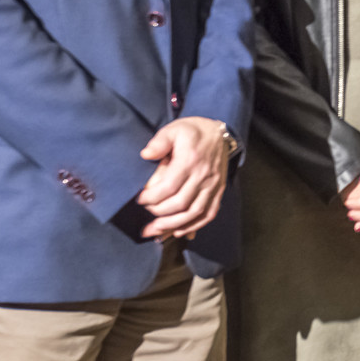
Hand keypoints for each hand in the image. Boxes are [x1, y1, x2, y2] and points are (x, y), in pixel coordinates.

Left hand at [136, 117, 231, 239]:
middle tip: (146, 215)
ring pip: (194, 212)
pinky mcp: (219, 190)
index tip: (140, 199)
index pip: (169, 187)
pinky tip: (179, 231)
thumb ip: (159, 141)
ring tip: (156, 231)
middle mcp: (204, 175)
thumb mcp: (174, 129)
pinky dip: (194, 226)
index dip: (151, 198)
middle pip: (180, 203)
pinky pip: (209, 213)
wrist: (219, 133)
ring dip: (174, 225)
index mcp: (190, 160)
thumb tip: (146, 154)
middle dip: (159, 214)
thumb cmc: (193, 132)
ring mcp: (213, 185)